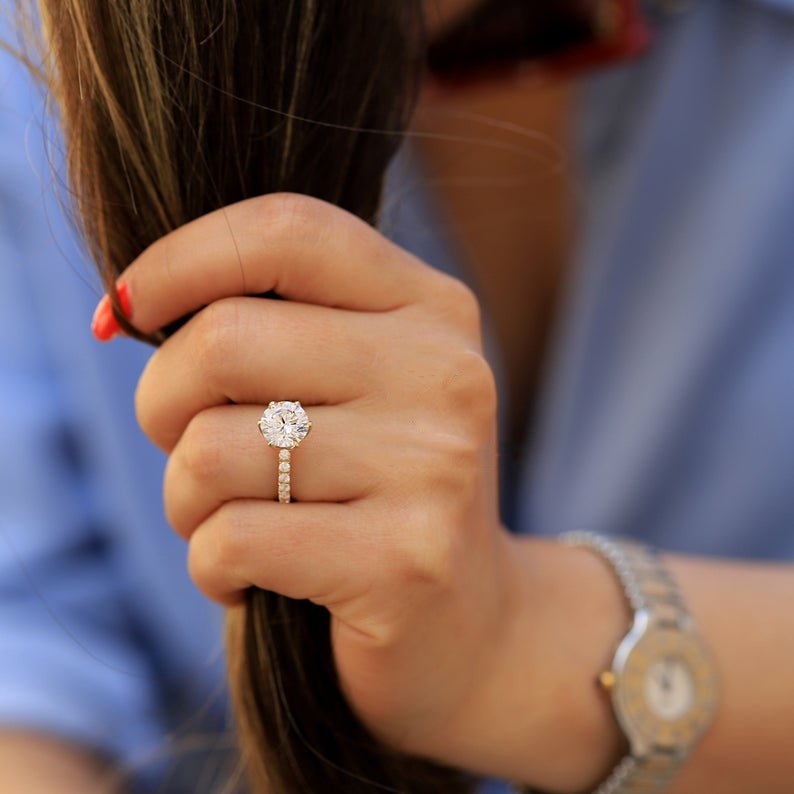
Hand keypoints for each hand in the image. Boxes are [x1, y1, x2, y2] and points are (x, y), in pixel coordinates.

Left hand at [110, 193, 520, 764]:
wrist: (470, 621)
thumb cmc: (381, 489)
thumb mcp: (356, 383)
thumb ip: (280, 327)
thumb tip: (134, 307)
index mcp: (431, 307)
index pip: (287, 232)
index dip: (182, 259)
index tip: (129, 312)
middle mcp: (444, 372)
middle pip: (225, 342)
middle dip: (162, 404)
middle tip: (186, 445)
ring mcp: (433, 466)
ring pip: (212, 451)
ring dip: (186, 498)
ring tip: (232, 519)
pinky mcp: (405, 561)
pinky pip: (230, 540)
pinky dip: (210, 565)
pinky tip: (252, 578)